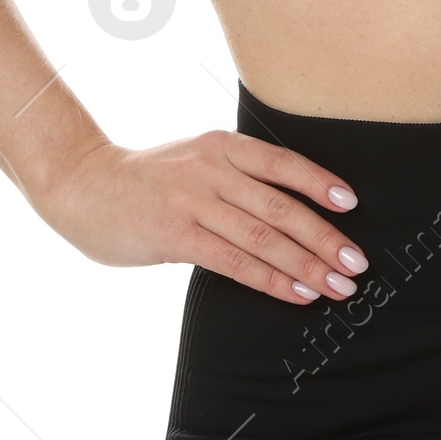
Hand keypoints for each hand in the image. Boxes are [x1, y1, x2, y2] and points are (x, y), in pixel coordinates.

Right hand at [29, 130, 368, 304]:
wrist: (83, 185)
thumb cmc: (146, 179)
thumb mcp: (194, 159)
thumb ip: (234, 175)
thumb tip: (292, 208)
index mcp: (222, 145)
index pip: (283, 163)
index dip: (321, 183)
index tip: (353, 205)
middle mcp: (212, 169)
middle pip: (282, 206)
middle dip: (325, 238)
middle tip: (357, 263)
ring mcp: (193, 202)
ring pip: (263, 238)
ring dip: (306, 266)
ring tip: (337, 286)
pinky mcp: (175, 235)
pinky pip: (234, 262)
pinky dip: (271, 280)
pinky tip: (296, 294)